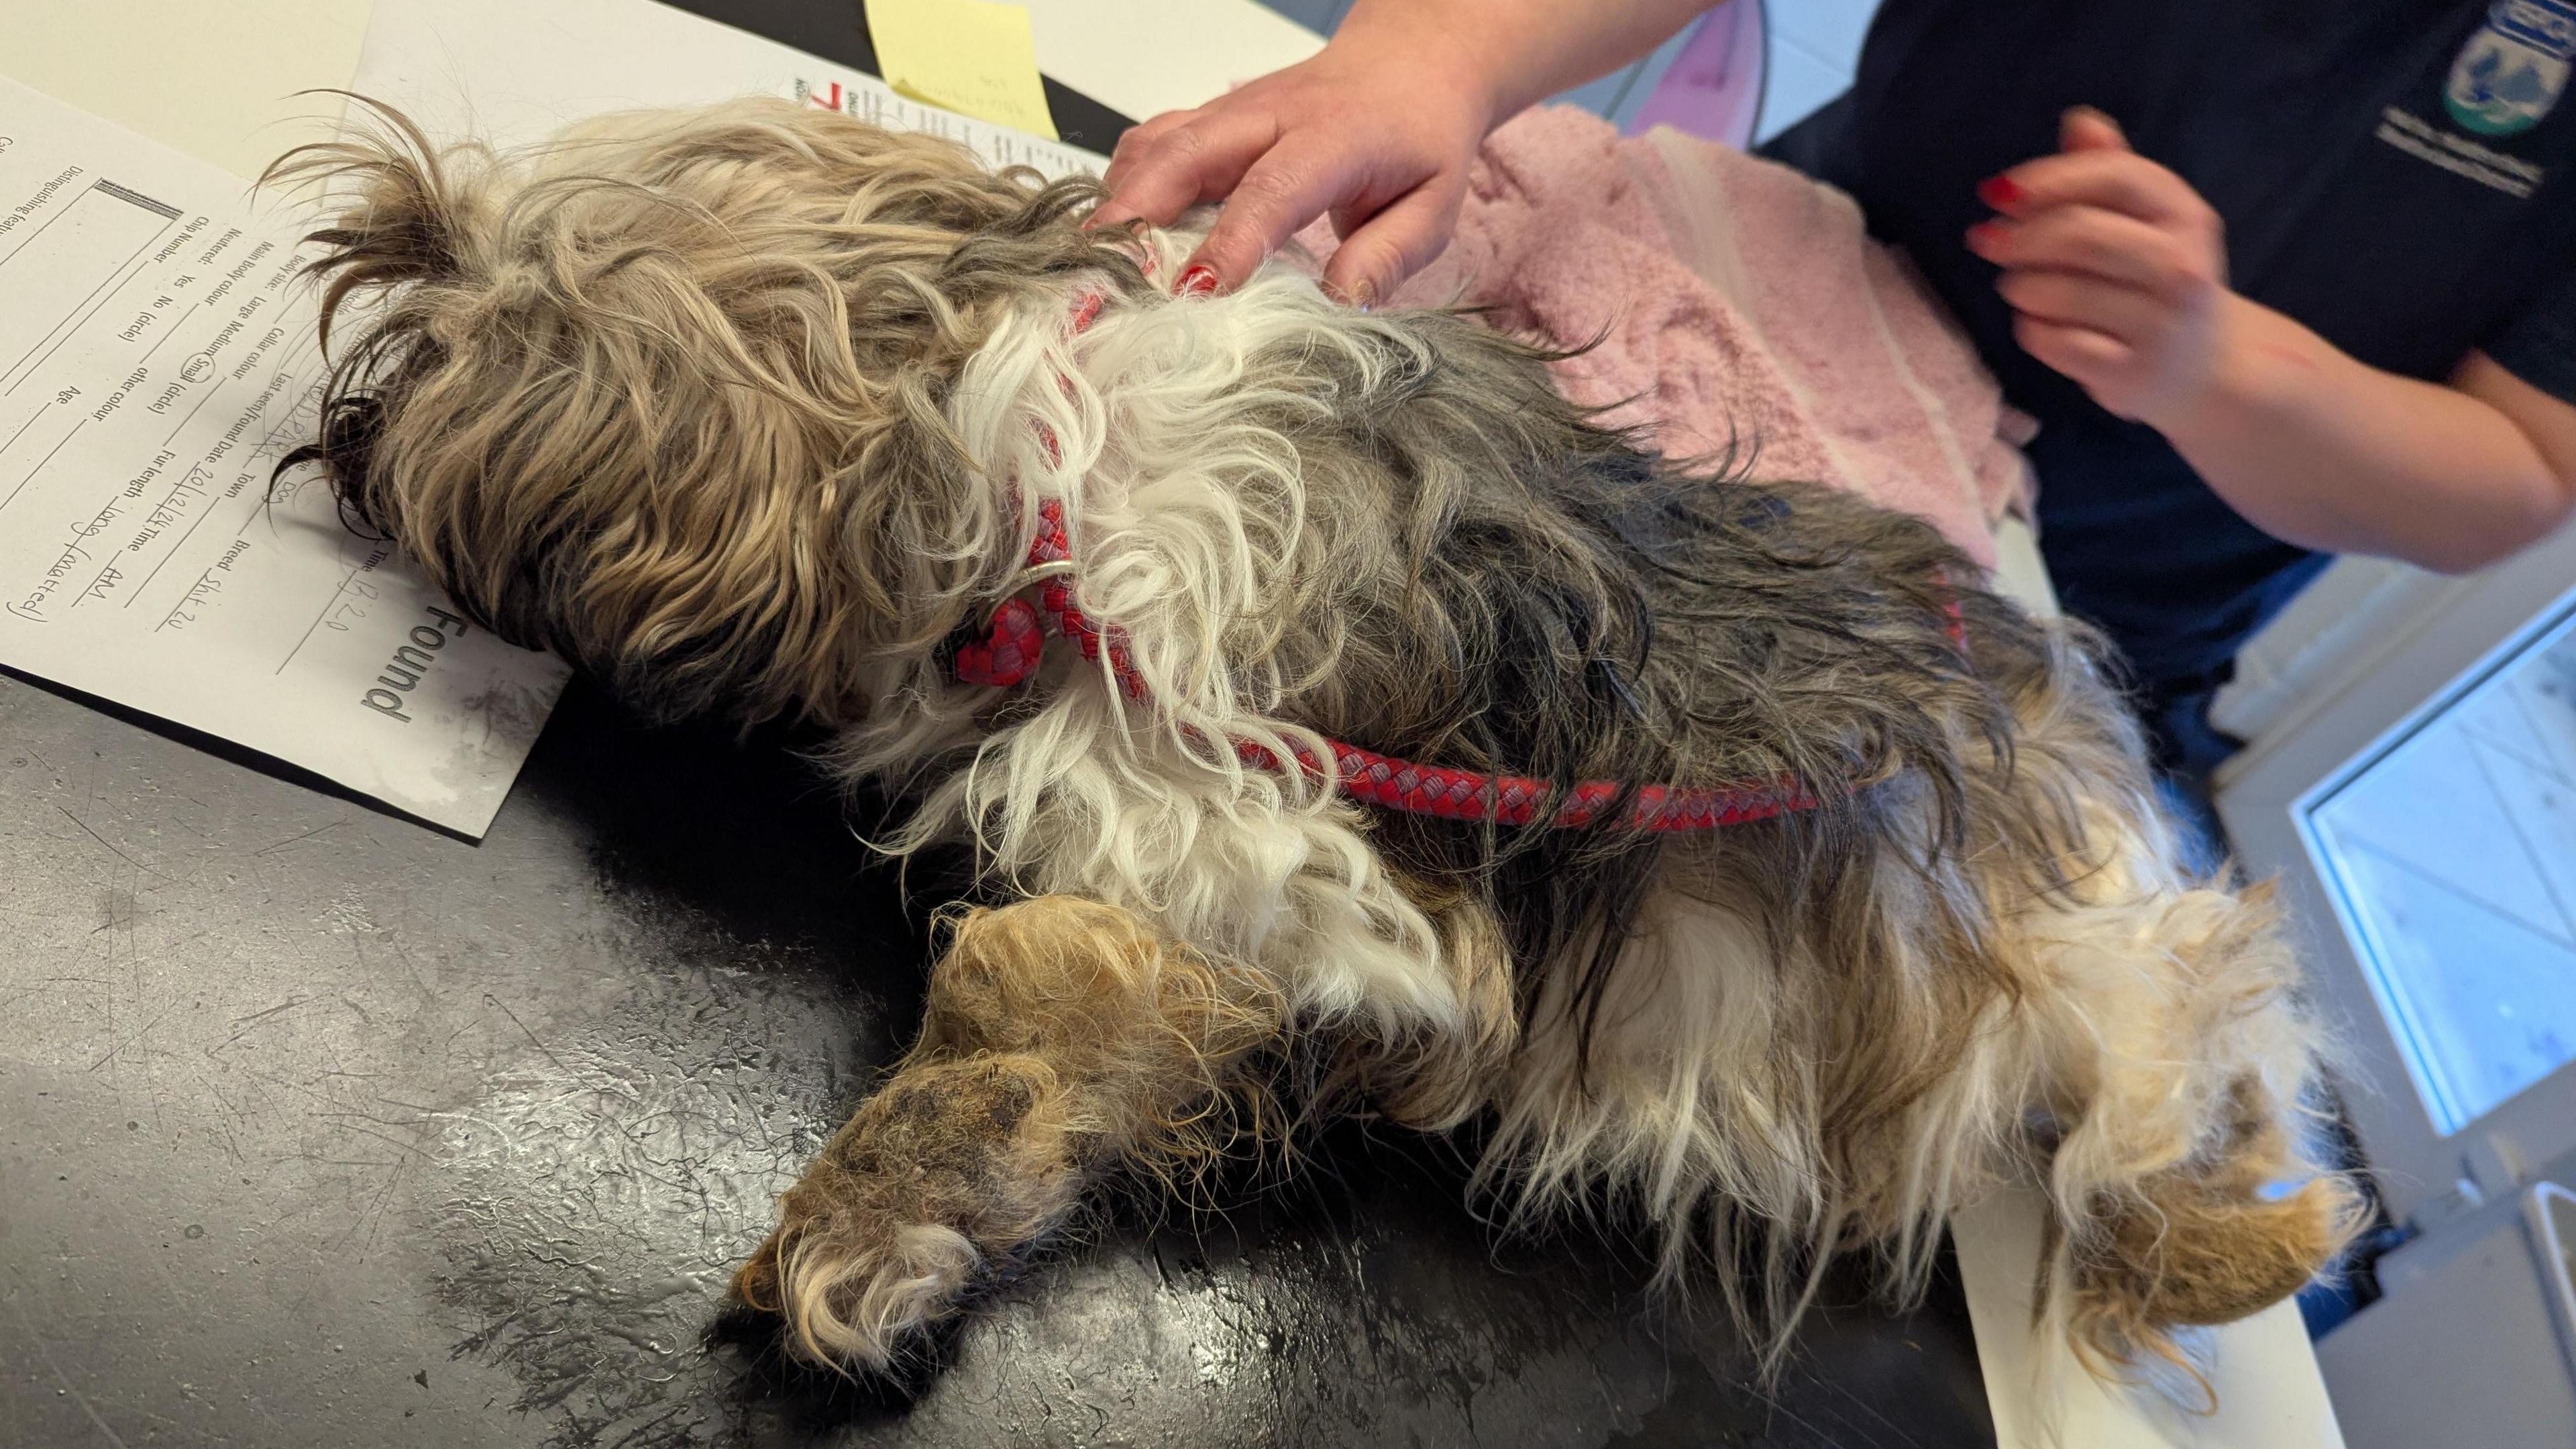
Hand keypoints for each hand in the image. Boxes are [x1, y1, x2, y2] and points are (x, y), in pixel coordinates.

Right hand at [1090, 24, 1493, 305]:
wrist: (1411, 62)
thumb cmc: (1420, 138)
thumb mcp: (1432, 206)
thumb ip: (1386, 256)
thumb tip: (1337, 305)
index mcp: (1334, 137)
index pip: (1271, 189)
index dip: (1230, 241)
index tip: (1196, 293)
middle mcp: (1271, 116)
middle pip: (1186, 151)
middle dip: (1137, 212)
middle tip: (1103, 272)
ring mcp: (1233, 112)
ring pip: (1157, 142)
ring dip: (1119, 199)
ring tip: (1092, 260)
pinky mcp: (1211, 118)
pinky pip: (1153, 143)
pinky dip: (1124, 184)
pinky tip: (1116, 230)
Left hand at [1967, 108, 2237, 426]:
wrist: (2206, 367)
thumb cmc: (2159, 279)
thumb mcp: (2149, 220)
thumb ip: (2111, 169)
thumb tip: (2077, 120)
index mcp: (2187, 215)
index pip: (2114, 176)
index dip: (2047, 179)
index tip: (1998, 191)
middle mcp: (2182, 268)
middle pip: (2079, 235)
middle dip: (2020, 237)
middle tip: (1989, 242)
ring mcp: (2161, 326)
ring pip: (2060, 293)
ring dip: (2020, 285)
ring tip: (2018, 284)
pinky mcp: (2132, 375)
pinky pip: (2056, 343)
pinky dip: (2032, 330)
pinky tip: (2037, 323)